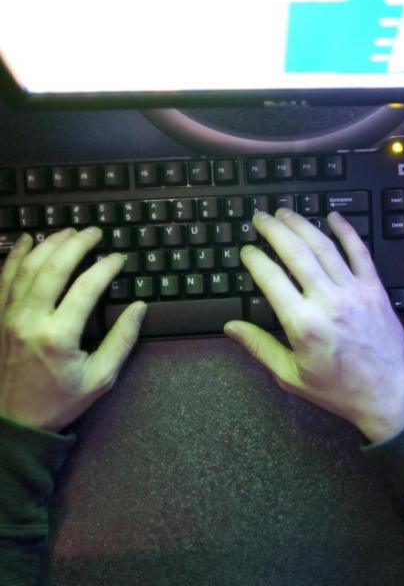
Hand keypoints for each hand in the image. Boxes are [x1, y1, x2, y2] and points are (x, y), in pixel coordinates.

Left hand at [0, 227, 145, 432]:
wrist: (13, 422)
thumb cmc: (59, 401)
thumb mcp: (100, 377)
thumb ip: (122, 340)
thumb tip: (139, 308)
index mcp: (58, 336)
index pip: (86, 287)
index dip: (106, 267)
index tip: (118, 258)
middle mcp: (29, 321)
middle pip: (54, 268)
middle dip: (77, 243)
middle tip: (94, 232)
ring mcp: (7, 317)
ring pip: (27, 267)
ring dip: (48, 244)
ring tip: (67, 231)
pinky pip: (2, 278)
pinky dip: (15, 255)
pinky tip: (27, 240)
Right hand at [224, 209, 403, 442]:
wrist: (390, 395)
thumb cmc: (339, 390)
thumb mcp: (291, 376)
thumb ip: (259, 348)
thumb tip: (231, 327)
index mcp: (303, 324)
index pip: (271, 278)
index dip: (254, 259)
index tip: (246, 250)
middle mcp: (328, 301)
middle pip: (296, 253)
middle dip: (274, 230)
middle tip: (260, 218)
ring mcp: (354, 291)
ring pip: (324, 247)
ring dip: (302, 225)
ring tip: (285, 213)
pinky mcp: (375, 289)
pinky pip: (360, 252)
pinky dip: (346, 231)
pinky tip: (334, 216)